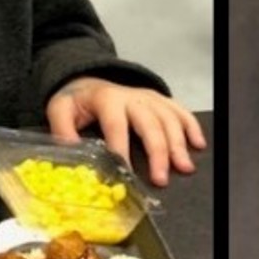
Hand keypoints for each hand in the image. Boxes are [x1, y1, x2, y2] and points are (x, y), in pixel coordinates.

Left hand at [46, 77, 205, 186]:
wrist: (89, 79)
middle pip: (150, 124)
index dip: (121, 148)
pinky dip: (192, 126)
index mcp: (107, 99)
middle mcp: (132, 97)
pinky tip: (198, 144)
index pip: (116, 126)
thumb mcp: (60, 109)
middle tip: (161, 178)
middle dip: (158, 152)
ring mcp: (149, 98)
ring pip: (169, 119)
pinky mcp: (160, 100)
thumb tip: (70, 152)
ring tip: (184, 167)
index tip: (125, 171)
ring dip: (178, 144)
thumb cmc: (77, 100)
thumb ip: (62, 129)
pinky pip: (180, 111)